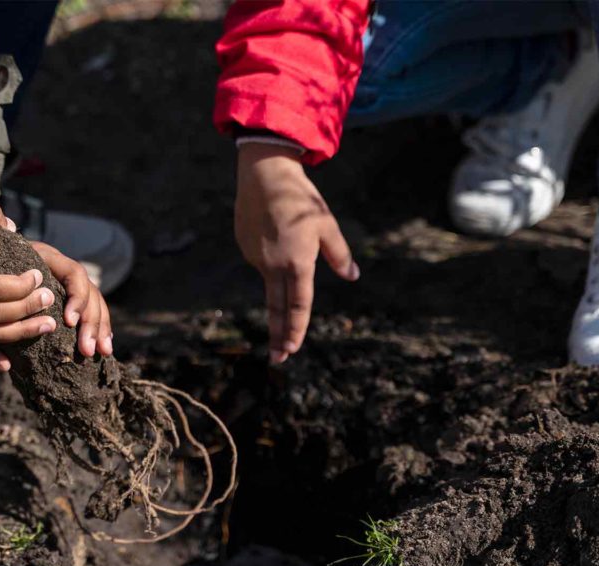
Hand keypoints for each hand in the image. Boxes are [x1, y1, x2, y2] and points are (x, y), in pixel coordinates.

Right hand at [235, 143, 359, 363]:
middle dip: (278, 336)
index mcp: (297, 263)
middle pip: (277, 308)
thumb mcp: (327, 225)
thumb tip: (353, 276)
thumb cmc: (301, 199)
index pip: (297, 306)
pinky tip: (273, 234)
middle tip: (278, 359)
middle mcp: (273, 266)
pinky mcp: (245, 246)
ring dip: (276, 287)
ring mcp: (255, 257)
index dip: (296, 330)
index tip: (292, 349)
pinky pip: (260, 260)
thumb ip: (339, 255)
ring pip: (269, 280)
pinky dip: (269, 259)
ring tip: (285, 250)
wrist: (264, 174)